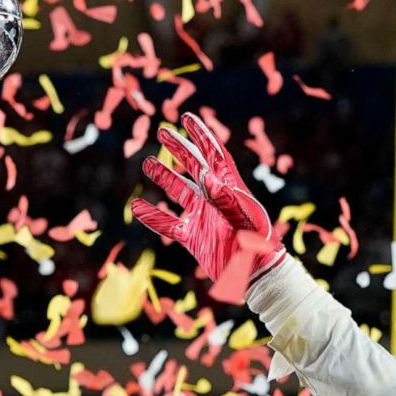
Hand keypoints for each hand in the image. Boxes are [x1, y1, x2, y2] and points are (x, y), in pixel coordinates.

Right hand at [131, 112, 283, 301]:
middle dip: (179, 148)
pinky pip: (169, 224)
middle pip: (194, 166)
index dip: (201, 135)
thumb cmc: (258, 248)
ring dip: (164, 177)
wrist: (257, 277)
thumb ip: (226, 199)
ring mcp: (204, 217)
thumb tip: (207, 177)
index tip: (187, 118)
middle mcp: (215, 199)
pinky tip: (136, 207)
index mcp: (230, 188)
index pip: (214, 155)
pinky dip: (154, 217)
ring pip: (180, 192)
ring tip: (147, 164)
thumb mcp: (244, 221)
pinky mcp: (194, 237)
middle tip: (162, 131)